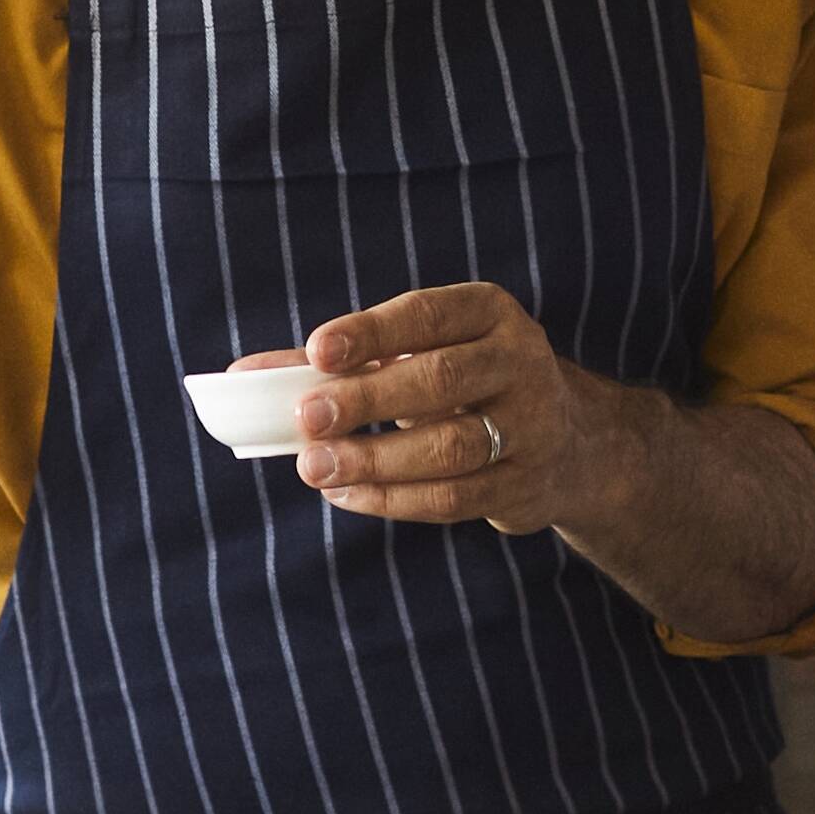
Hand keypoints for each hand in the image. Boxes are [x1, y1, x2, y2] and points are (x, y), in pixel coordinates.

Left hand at [290, 285, 627, 541]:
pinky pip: (455, 499)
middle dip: (368, 400)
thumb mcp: (419, 356)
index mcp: (490, 314)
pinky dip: (393, 500)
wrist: (570, 443)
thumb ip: (338, 363)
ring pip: (451, 447)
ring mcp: (531, 427)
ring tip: (315, 467)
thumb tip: (244, 378)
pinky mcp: (526, 486)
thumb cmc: (465, 385)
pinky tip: (347, 494)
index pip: (429, 314)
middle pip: (441, 380)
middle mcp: (521, 362)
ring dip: (376, 460)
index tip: (317, 351)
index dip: (373, 332)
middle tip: (306, 418)